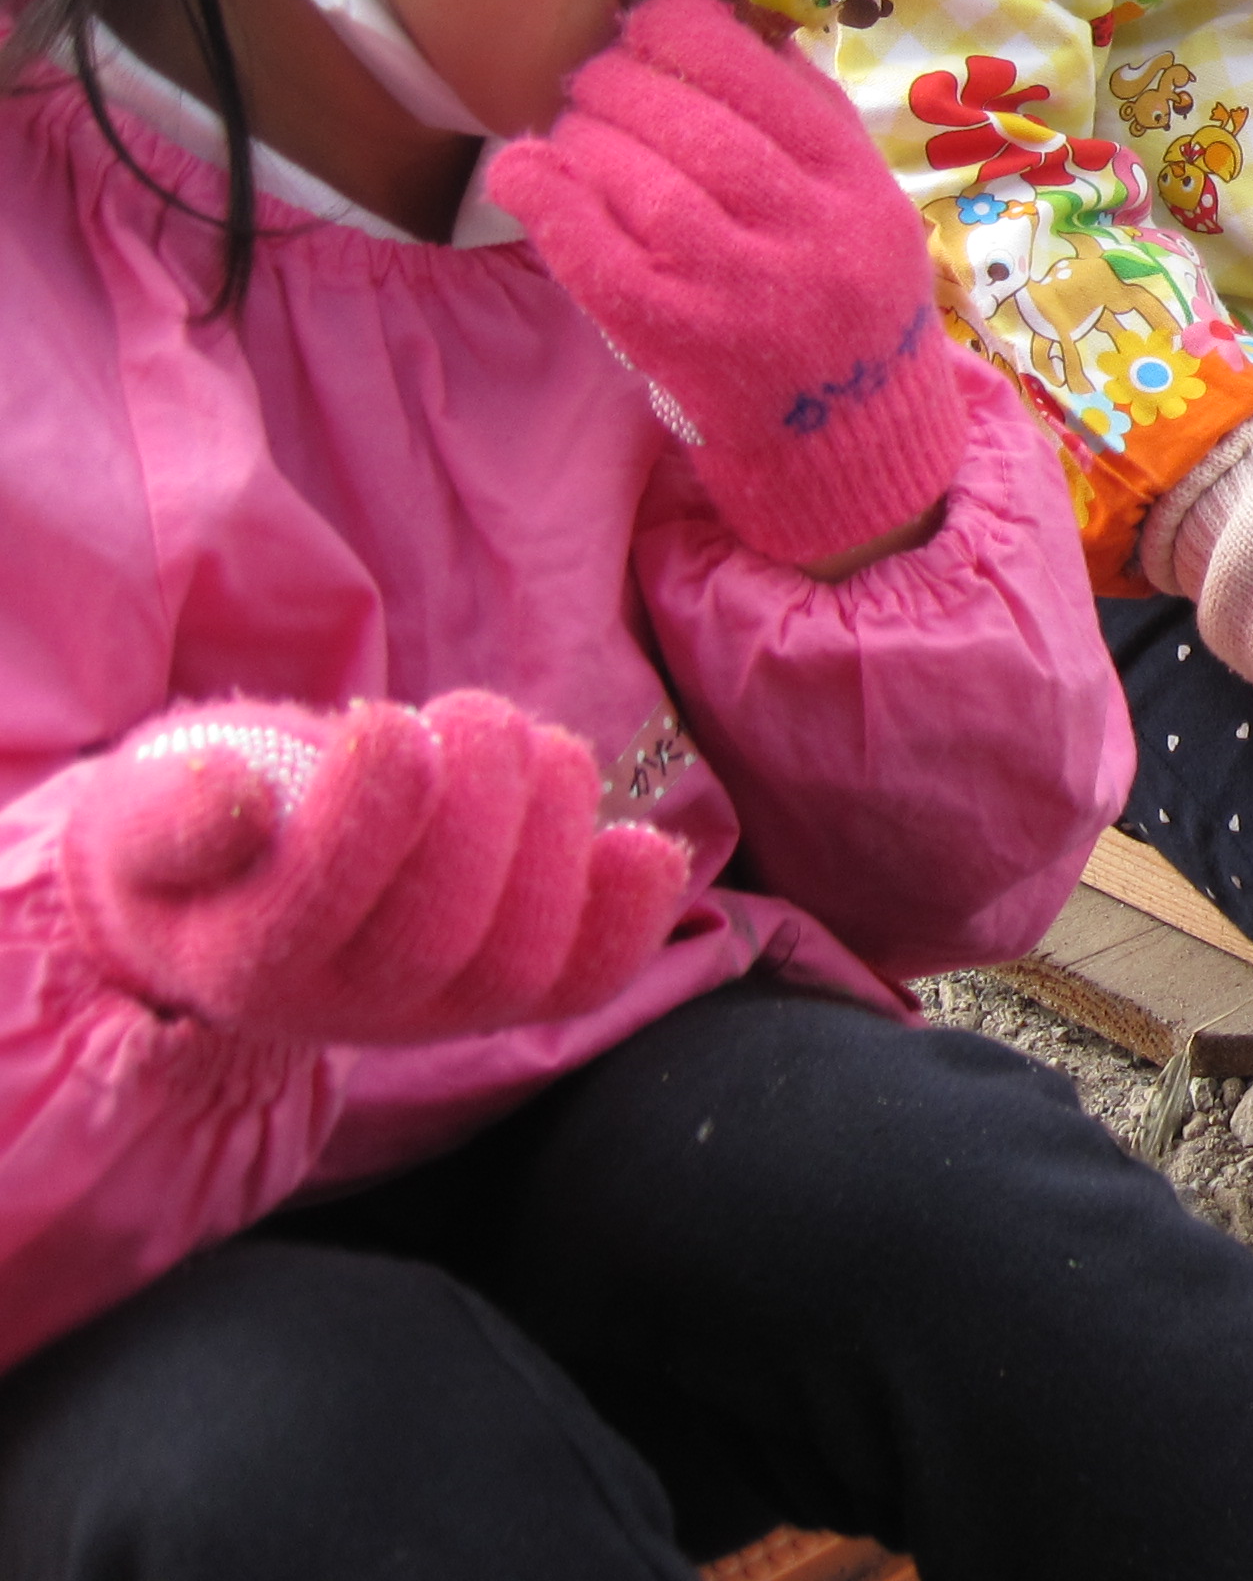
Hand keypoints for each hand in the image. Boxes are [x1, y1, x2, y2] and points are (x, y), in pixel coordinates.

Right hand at [59, 694, 686, 1046]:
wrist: (236, 892)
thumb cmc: (193, 831)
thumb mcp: (139, 815)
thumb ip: (167, 815)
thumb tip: (234, 798)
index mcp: (239, 961)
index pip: (315, 910)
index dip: (371, 811)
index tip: (383, 720)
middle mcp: (341, 1007)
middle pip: (434, 935)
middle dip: (479, 801)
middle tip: (473, 712)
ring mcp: (435, 1010)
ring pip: (518, 956)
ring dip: (553, 825)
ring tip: (531, 743)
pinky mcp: (510, 989)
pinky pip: (583, 982)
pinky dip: (632, 912)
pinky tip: (644, 843)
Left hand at [490, 0, 967, 570]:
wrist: (856, 438)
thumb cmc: (845, 299)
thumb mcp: (861, 199)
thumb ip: (806, 113)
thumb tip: (719, 15)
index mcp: (855, 180)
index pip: (749, 67)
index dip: (675, 28)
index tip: (646, 29)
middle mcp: (810, 230)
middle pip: (688, 120)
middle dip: (617, 84)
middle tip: (592, 87)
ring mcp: (746, 289)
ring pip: (642, 180)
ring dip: (585, 140)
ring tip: (575, 137)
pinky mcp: (682, 342)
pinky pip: (597, 256)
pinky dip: (549, 202)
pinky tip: (522, 173)